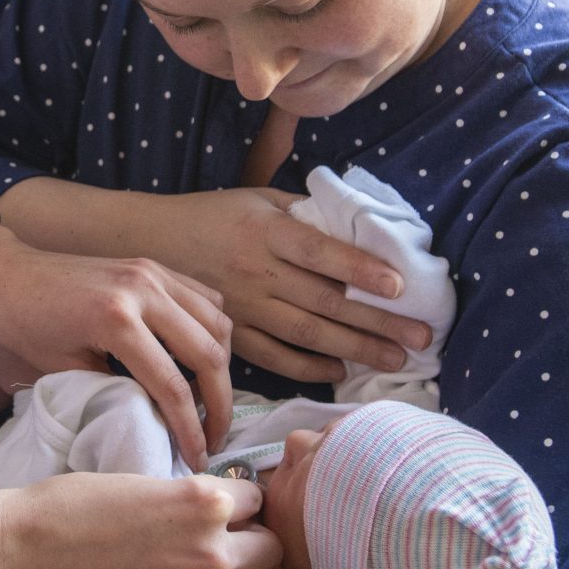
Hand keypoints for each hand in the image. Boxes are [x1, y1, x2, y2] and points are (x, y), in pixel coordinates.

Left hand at [0, 228, 233, 465]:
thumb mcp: (67, 371)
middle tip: (216, 438)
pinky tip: (201, 359)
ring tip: (210, 402)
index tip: (197, 459)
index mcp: (116, 321)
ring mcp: (153, 272)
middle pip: (208, 354)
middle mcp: (144, 290)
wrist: (6, 275)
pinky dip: (211, 331)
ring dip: (221, 367)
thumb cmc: (25, 328)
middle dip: (220, 404)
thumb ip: (117, 391)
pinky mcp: (154, 266)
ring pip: (217, 323)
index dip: (190, 430)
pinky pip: (204, 299)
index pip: (171, 386)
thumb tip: (162, 420)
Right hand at [0, 470, 282, 568]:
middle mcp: (211, 551)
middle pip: (272, 550)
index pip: (258, 501)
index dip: (240, 504)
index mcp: (204, 502)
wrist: (28, 554)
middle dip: (253, 543)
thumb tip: (232, 510)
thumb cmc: (78, 506)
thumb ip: (195, 500)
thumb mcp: (148, 483)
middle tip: (227, 541)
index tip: (224, 509)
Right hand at [113, 189, 430, 383]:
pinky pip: (273, 357)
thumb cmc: (210, 215)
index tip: (401, 285)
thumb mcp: (255, 197)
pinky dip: (308, 367)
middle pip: (325, 301)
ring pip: (306, 333)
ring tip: (396, 358)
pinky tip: (340, 371)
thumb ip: (302, 212)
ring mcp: (242, 306)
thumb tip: (357, 223)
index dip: (362, 269)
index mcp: (265, 230)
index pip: (321, 251)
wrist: (146, 241)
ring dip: (355, 348)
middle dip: (378, 321)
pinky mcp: (229, 333)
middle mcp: (256, 271)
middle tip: (422, 335)